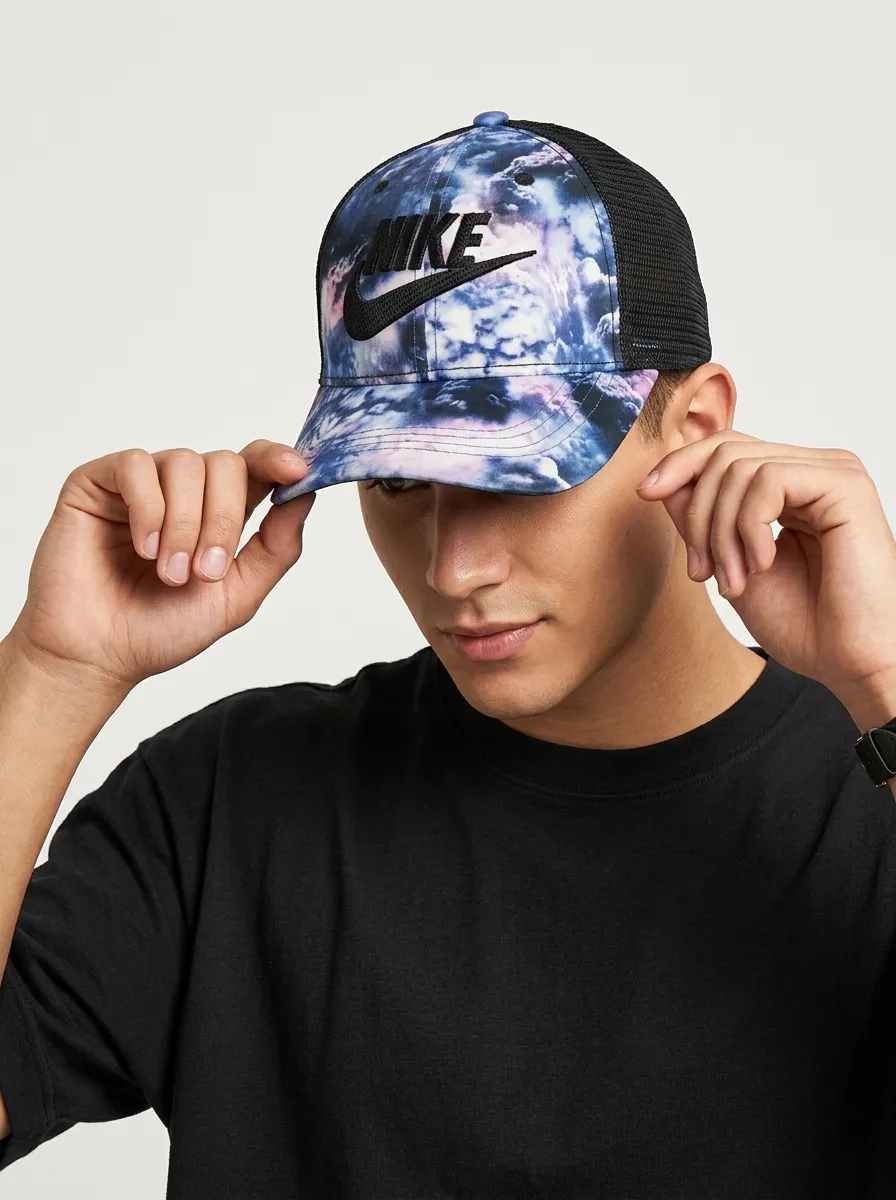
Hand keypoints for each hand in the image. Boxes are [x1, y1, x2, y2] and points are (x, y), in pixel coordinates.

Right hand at [7, 441, 314, 692]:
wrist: (98, 655)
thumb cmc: (160, 630)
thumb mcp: (237, 596)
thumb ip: (276, 547)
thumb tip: (306, 496)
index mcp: (221, 513)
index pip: (256, 465)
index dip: (278, 459)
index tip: (297, 472)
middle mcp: (185, 492)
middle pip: (227, 464)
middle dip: (224, 519)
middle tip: (205, 572)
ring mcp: (142, 484)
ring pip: (185, 463)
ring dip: (184, 523)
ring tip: (168, 571)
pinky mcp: (99, 482)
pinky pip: (137, 465)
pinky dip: (148, 508)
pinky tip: (142, 548)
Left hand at [634, 430, 895, 701]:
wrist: (852, 663)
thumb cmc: (806, 624)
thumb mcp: (729, 565)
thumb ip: (699, 521)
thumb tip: (662, 482)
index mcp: (791, 485)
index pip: (723, 448)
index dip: (679, 465)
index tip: (646, 495)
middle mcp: (813, 469)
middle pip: (724, 451)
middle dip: (697, 512)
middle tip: (702, 571)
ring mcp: (832, 473)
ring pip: (738, 466)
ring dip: (721, 531)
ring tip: (735, 580)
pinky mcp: (845, 486)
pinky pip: (768, 481)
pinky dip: (749, 527)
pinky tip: (763, 565)